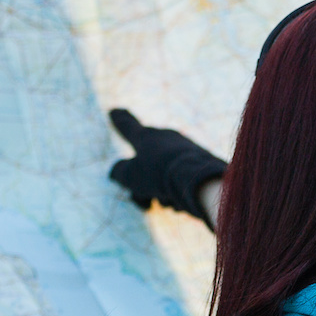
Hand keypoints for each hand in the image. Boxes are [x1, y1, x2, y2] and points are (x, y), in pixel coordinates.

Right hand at [107, 109, 225, 228]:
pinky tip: (183, 203)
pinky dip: (178, 195)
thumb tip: (117, 170)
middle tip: (147, 204)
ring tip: (168, 202)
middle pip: (147, 165)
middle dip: (144, 188)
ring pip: (164, 177)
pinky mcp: (202, 163)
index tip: (113, 111)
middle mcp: (166, 138)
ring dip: (162, 195)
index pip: (128, 126)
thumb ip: (120, 171)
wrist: (200, 180)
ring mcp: (185, 149)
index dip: (119, 120)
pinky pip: (182, 182)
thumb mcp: (130, 175)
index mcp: (146, 136)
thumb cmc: (158, 175)